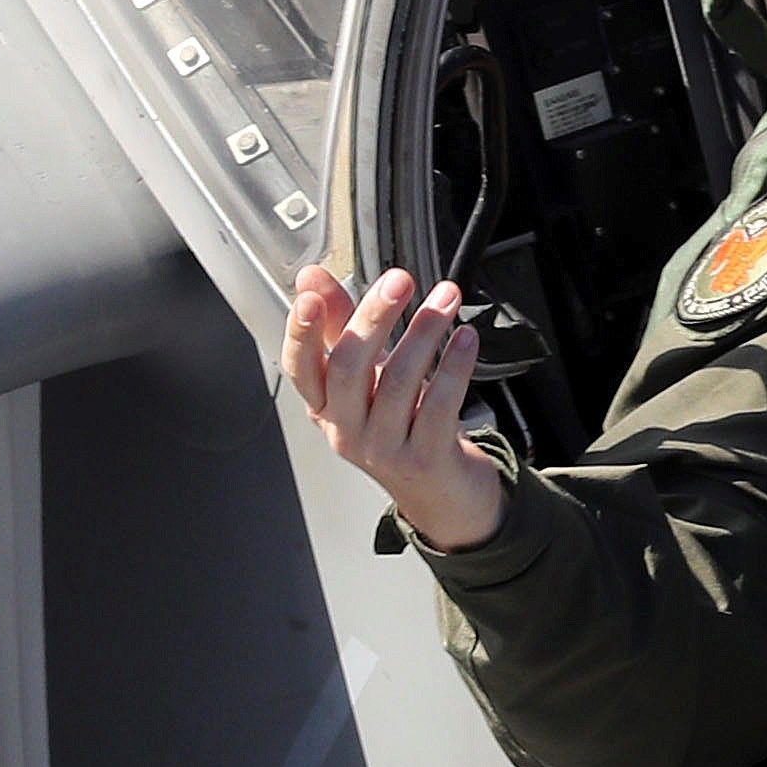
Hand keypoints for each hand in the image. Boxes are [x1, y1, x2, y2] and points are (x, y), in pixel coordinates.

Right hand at [285, 265, 504, 551]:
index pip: (299, 368)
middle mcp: (346, 429)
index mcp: (324, 405)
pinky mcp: (424, 458)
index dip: (300, 333)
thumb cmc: (395, 423)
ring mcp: (384, 448)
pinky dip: (454, 367)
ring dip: (424, 332)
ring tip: (446, 297)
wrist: (437, 491)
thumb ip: (337, 323)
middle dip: (373, 318)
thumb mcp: (363, 375)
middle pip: (349, 368)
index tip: (310, 297)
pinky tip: (466, 337)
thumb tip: (310, 275)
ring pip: (398, 383)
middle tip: (400, 280)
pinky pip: (438, 406)